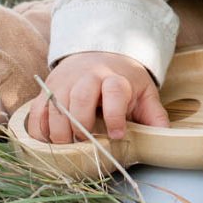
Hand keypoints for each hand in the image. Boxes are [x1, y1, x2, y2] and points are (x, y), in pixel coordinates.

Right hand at [27, 51, 168, 144]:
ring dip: (59, 133)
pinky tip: (50, 142)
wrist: (99, 54)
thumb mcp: (144, 93)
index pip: (114, 92)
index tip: (116, 135)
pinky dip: (40, 130)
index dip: (115, 116)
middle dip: (81, 127)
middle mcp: (87, 76)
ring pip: (55, 107)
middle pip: (79, 99)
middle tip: (85, 145)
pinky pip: (37, 111)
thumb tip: (165, 137)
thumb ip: (154, 115)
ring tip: (68, 148)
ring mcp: (65, 81)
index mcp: (115, 78)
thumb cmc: (123, 81)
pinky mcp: (48, 88)